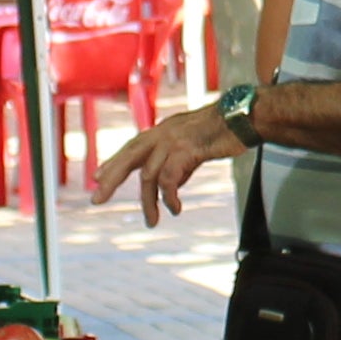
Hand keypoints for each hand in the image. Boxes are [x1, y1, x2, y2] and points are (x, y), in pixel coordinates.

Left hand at [92, 100, 238, 225]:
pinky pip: (169, 179)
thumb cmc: (223, 130)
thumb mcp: (193, 144)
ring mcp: (173, 140)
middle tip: (97, 200)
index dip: (113, 163)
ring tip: (152, 221)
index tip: (97, 177)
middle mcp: (163, 133)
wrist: (244, 118)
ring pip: (149, 175)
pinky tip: (175, 209)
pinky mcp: (186, 149)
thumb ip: (177, 161)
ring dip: (149, 203)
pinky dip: (169, 198)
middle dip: (111, 180)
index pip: (131, 148)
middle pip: (128, 158)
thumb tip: (170, 185)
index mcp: (162, 130)